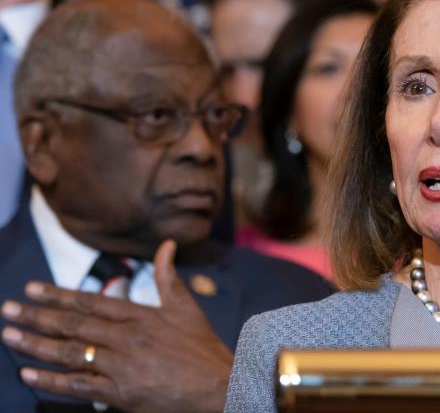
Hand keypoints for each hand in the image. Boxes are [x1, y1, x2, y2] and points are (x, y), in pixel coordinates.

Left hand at [1, 240, 233, 412]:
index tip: (32, 289)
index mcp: (140, 315)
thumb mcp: (187, 308)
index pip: (91, 301)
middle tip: (8, 310)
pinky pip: (78, 386)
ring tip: (10, 336)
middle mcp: (127, 337)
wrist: (219, 385)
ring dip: (36, 344)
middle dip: (37, 316)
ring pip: (70, 352)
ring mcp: (121, 365)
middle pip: (74, 324)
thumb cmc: (202, 347)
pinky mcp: (120, 393)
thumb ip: (169, 277)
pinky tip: (29, 374)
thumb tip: (167, 244)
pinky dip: (51, 380)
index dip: (59, 294)